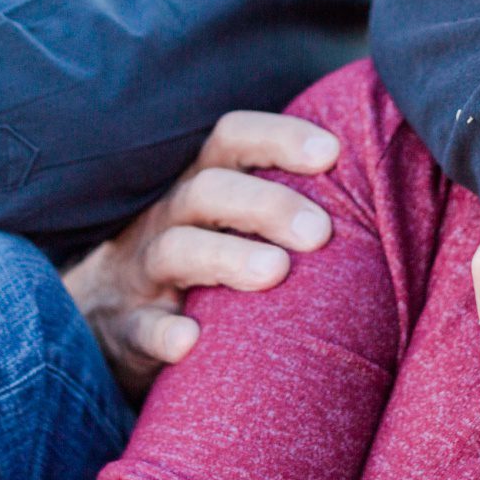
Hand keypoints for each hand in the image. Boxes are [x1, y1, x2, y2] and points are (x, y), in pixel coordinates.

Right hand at [63, 110, 338, 398]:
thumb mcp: (225, 219)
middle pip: (208, 191)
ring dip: (226, 258)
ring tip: (274, 272)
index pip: (232, 139)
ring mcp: (142, 273)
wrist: (100, 316)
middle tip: (320, 233)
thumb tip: (380, 187)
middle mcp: (169, 218)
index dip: (278, 137)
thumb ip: (281, 199)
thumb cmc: (195, 259)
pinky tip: (190, 342)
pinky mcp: (125, 329)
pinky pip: (139, 329)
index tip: (332, 153)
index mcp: (199, 184)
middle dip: (266, 204)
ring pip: (176, 252)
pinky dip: (162, 334)